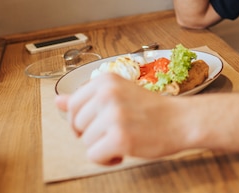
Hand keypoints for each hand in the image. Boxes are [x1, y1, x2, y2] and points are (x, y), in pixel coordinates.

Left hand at [55, 73, 185, 164]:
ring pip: (86, 142)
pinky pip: (94, 156)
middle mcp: (106, 94)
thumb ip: (86, 98)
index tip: (101, 121)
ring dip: (103, 146)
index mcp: (105, 80)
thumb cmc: (151, 110)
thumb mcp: (118, 95)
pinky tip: (124, 151)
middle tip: (116, 129)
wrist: (181, 121)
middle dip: (93, 134)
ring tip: (125, 137)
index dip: (84, 120)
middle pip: (76, 125)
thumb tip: (58, 101)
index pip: (72, 105)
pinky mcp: (119, 137)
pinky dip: (107, 159)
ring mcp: (113, 115)